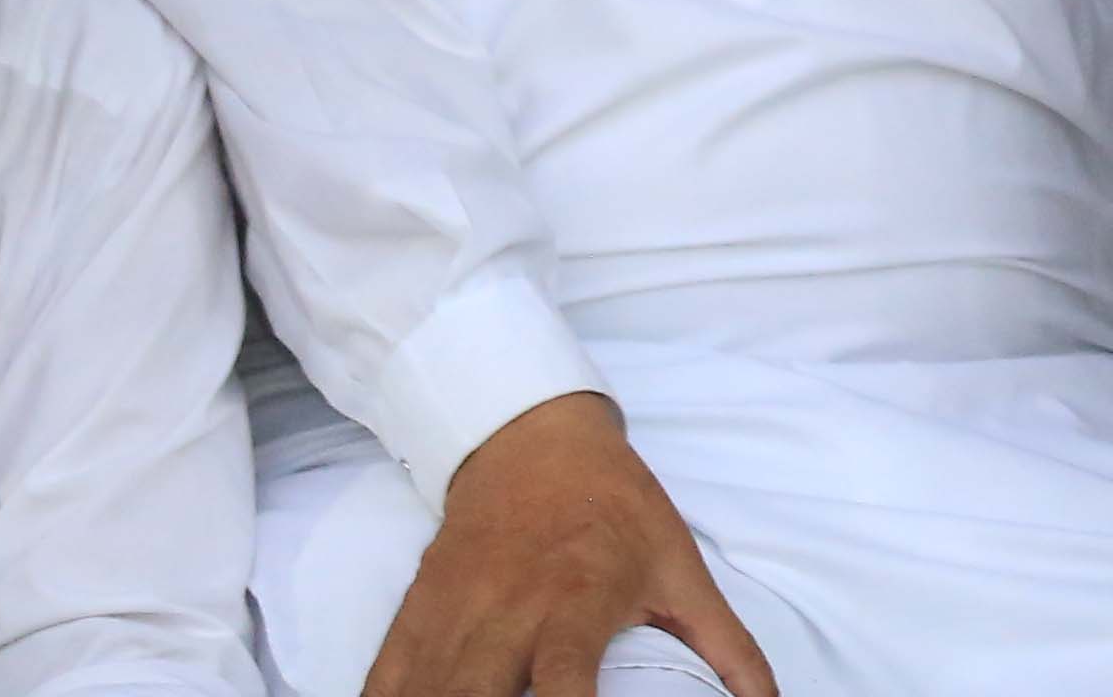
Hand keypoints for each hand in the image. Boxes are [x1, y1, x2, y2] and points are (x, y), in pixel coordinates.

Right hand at [359, 392, 780, 696]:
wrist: (533, 441)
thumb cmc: (617, 508)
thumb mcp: (681, 568)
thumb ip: (726, 645)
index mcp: (576, 601)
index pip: (565, 679)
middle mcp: (507, 612)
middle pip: (475, 695)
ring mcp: (453, 615)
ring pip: (427, 693)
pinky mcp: (415, 615)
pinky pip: (385, 680)